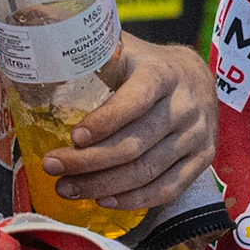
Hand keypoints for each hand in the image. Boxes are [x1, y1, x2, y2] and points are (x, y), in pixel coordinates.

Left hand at [41, 33, 215, 210]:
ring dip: (102, 185)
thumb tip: (46, 59)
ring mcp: (197, 135)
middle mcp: (185, 105)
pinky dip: (133, 200)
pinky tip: (103, 200)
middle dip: (89, 162)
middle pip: (135, 144)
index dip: (105, 121)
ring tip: (67, 188)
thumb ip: (96, 55)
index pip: (136, 100)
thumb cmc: (148, 65)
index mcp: (163, 73)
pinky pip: (168, 189)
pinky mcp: (203, 159)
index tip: (74, 137)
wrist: (198, 77)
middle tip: (53, 166)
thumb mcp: (126, 49)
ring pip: (146, 171)